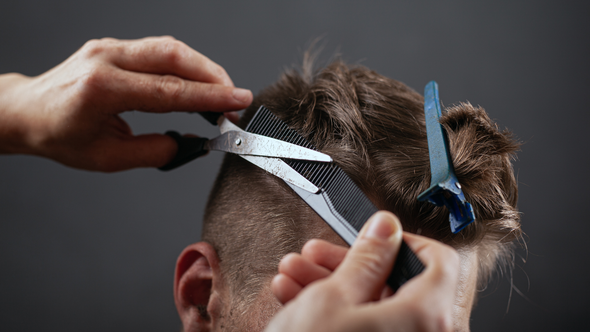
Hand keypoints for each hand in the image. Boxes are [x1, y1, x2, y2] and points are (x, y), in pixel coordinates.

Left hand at [0, 36, 251, 170]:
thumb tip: (189, 142)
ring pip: (171, 48)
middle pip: (175, 56)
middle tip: (236, 100)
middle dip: (214, 77)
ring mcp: (111, 48)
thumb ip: (153, 150)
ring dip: (203, 69)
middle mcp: (107, 59)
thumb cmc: (59, 135)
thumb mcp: (107, 158)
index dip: (210, 97)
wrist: (28, 111)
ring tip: (222, 94)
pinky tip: (197, 83)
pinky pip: (160, 50)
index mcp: (103, 88)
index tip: (238, 103)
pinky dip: (186, 66)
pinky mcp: (116, 47)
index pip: (170, 90)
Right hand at [267, 211, 459, 331]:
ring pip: (376, 309)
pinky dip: (337, 315)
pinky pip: (368, 331)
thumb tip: (387, 228)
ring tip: (295, 277)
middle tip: (317, 256)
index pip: (440, 261)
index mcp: (427, 317)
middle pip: (398, 286)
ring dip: (333, 287)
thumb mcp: (333, 297)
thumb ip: (368, 257)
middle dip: (349, 264)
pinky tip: (298, 301)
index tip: (374, 237)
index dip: (403, 242)